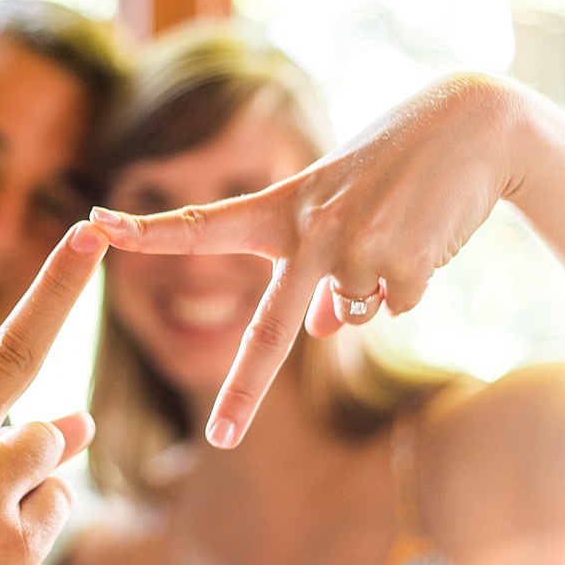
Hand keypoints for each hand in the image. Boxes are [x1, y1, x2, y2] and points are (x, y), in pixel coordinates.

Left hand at [89, 72, 564, 448]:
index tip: (95, 227)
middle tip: (219, 438)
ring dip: (376, 287)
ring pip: (354, 313)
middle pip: (272, 329)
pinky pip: (396, 306)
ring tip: (399, 227)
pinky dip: (411, 283)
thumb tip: (324, 331)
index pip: (204, 222)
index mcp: (284, 206)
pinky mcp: (401, 265)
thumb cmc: (394, 163)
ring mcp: (355, 250)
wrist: (470, 126)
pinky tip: (425, 235)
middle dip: (244, 390)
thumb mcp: (342, 207)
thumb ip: (318, 268)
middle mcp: (311, 230)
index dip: (150, 231)